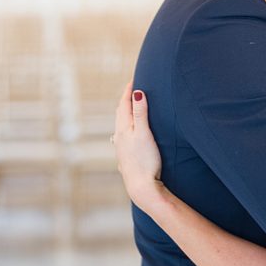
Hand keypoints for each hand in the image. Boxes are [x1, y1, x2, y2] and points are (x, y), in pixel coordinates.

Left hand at [113, 83, 162, 209]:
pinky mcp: (125, 157)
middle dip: (126, 100)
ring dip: (125, 114)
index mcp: (124, 129)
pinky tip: (128, 134)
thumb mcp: (145, 134)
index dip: (129, 90)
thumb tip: (137, 93)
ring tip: (131, 108)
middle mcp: (119, 137)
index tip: (134, 79)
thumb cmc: (146, 160)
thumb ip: (140, 113)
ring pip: (120, 126)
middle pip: (120, 113)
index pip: (124, 104)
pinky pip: (123, 137)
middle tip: (133, 89)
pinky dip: (126, 127)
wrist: (142, 187)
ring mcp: (121, 148)